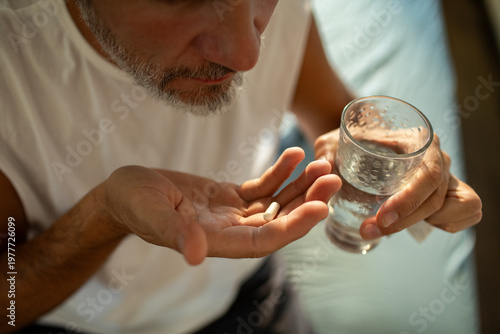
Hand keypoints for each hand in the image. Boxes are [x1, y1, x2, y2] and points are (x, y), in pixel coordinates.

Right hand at [103, 147, 340, 264]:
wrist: (126, 192)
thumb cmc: (133, 204)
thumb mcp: (151, 214)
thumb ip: (175, 233)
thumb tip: (196, 256)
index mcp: (217, 241)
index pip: (265, 240)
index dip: (294, 226)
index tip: (322, 207)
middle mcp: (231, 231)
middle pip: (279, 221)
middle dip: (308, 201)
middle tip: (333, 178)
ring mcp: (232, 214)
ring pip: (276, 204)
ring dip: (300, 186)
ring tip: (322, 163)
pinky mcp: (228, 197)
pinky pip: (261, 187)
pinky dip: (279, 173)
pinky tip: (295, 156)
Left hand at [314, 130, 481, 238]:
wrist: (364, 142)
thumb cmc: (350, 141)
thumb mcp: (333, 142)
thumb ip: (325, 151)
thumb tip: (324, 169)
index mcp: (418, 140)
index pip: (427, 174)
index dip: (408, 201)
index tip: (380, 217)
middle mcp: (438, 157)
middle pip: (436, 198)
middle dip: (404, 221)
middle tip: (369, 230)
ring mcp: (446, 175)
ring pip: (455, 207)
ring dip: (423, 222)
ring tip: (386, 225)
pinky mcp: (447, 192)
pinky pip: (465, 213)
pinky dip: (446, 224)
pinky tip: (411, 222)